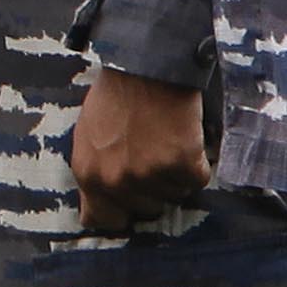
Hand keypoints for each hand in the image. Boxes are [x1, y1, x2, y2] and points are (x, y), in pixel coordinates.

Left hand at [71, 67, 211, 231]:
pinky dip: (198, 162)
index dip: (120, 214)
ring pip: (174, 195)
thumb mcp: (89, 137)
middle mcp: (116, 181)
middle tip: (155, 156)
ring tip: (168, 142)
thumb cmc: (117, 96)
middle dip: (153, 189)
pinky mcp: (181, 164)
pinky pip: (197, 180)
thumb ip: (96, 171)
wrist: (148, 66)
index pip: (102, 220)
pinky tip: (186, 139)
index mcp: (88, 175)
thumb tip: (105, 199)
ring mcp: (149, 175)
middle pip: (146, 209)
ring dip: (176, 174)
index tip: (130, 205)